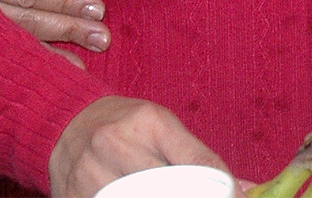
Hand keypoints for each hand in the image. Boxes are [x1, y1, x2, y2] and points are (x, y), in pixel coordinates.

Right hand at [49, 96, 228, 196]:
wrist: (67, 121)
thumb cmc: (125, 124)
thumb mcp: (162, 126)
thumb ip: (199, 158)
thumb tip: (244, 189)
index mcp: (148, 121)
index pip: (195, 161)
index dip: (221, 187)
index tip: (235, 197)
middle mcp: (116, 142)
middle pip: (167, 189)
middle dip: (191, 196)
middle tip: (205, 196)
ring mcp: (90, 171)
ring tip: (167, 193)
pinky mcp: (71, 194)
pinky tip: (136, 197)